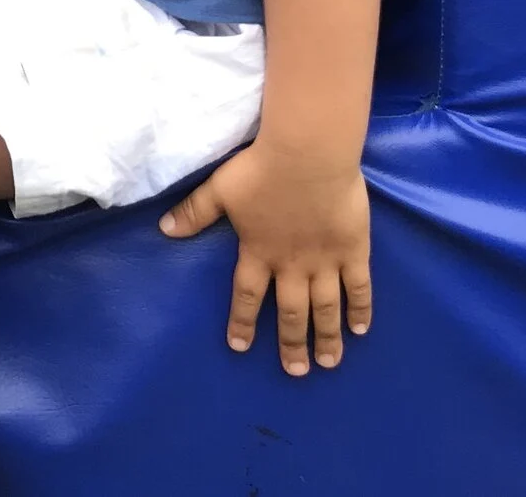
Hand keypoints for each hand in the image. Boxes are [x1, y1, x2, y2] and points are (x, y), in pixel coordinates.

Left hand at [160, 140, 370, 375]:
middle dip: (291, 344)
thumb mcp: (220, 189)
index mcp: (258, 252)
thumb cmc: (261, 170)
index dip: (243, 321)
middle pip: (292, 313)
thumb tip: (165, 229)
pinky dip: (360, 310)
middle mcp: (292, 265)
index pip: (247, 295)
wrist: (308, 155)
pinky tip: (360, 330)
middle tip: (294, 371)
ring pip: (326, 308)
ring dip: (326, 338)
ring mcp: (325, 261)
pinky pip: (359, 287)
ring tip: (328, 363)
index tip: (240, 347)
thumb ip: (195, 212)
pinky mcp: (353, 250)